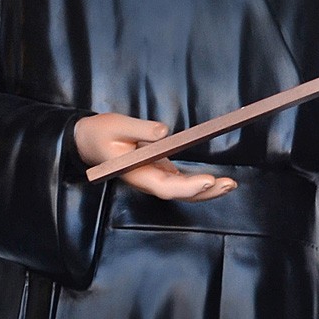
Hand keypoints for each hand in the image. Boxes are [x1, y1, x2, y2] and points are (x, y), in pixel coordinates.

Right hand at [74, 112, 236, 200]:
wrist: (88, 142)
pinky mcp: (158, 170)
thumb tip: (164, 132)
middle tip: (230, 184)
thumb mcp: (115, 125)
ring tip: (230, 185)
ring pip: (181, 191)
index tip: (208, 179)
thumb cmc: (100, 133)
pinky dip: (198, 183)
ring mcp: (154, 177)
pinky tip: (215, 181)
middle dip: (205, 191)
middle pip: (179, 192)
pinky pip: (180, 182)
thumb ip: (139, 129)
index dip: (188, 186)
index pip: (165, 185)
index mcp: (136, 173)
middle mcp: (147, 180)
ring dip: (206, 191)